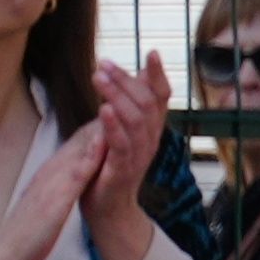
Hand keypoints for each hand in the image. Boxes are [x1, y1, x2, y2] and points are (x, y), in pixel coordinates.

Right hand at [0, 112, 120, 259]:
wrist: (4, 257)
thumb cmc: (25, 233)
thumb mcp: (46, 202)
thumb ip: (57, 184)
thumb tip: (71, 172)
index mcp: (51, 175)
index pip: (79, 143)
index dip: (100, 123)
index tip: (119, 104)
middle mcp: (50, 173)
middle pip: (80, 140)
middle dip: (103, 117)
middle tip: (122, 91)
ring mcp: (50, 185)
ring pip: (77, 151)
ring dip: (97, 128)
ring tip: (117, 104)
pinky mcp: (52, 202)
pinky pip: (74, 177)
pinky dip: (88, 158)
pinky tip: (101, 144)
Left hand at [78, 49, 171, 239]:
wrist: (108, 208)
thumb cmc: (110, 165)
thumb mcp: (121, 131)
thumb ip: (128, 106)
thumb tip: (136, 75)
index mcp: (151, 128)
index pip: (160, 97)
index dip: (158, 75)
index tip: (151, 51)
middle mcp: (150, 139)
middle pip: (146, 102)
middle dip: (125, 80)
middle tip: (104, 64)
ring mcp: (139, 155)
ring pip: (135, 119)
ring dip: (117, 95)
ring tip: (99, 77)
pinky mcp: (122, 169)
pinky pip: (122, 145)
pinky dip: (113, 126)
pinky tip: (103, 110)